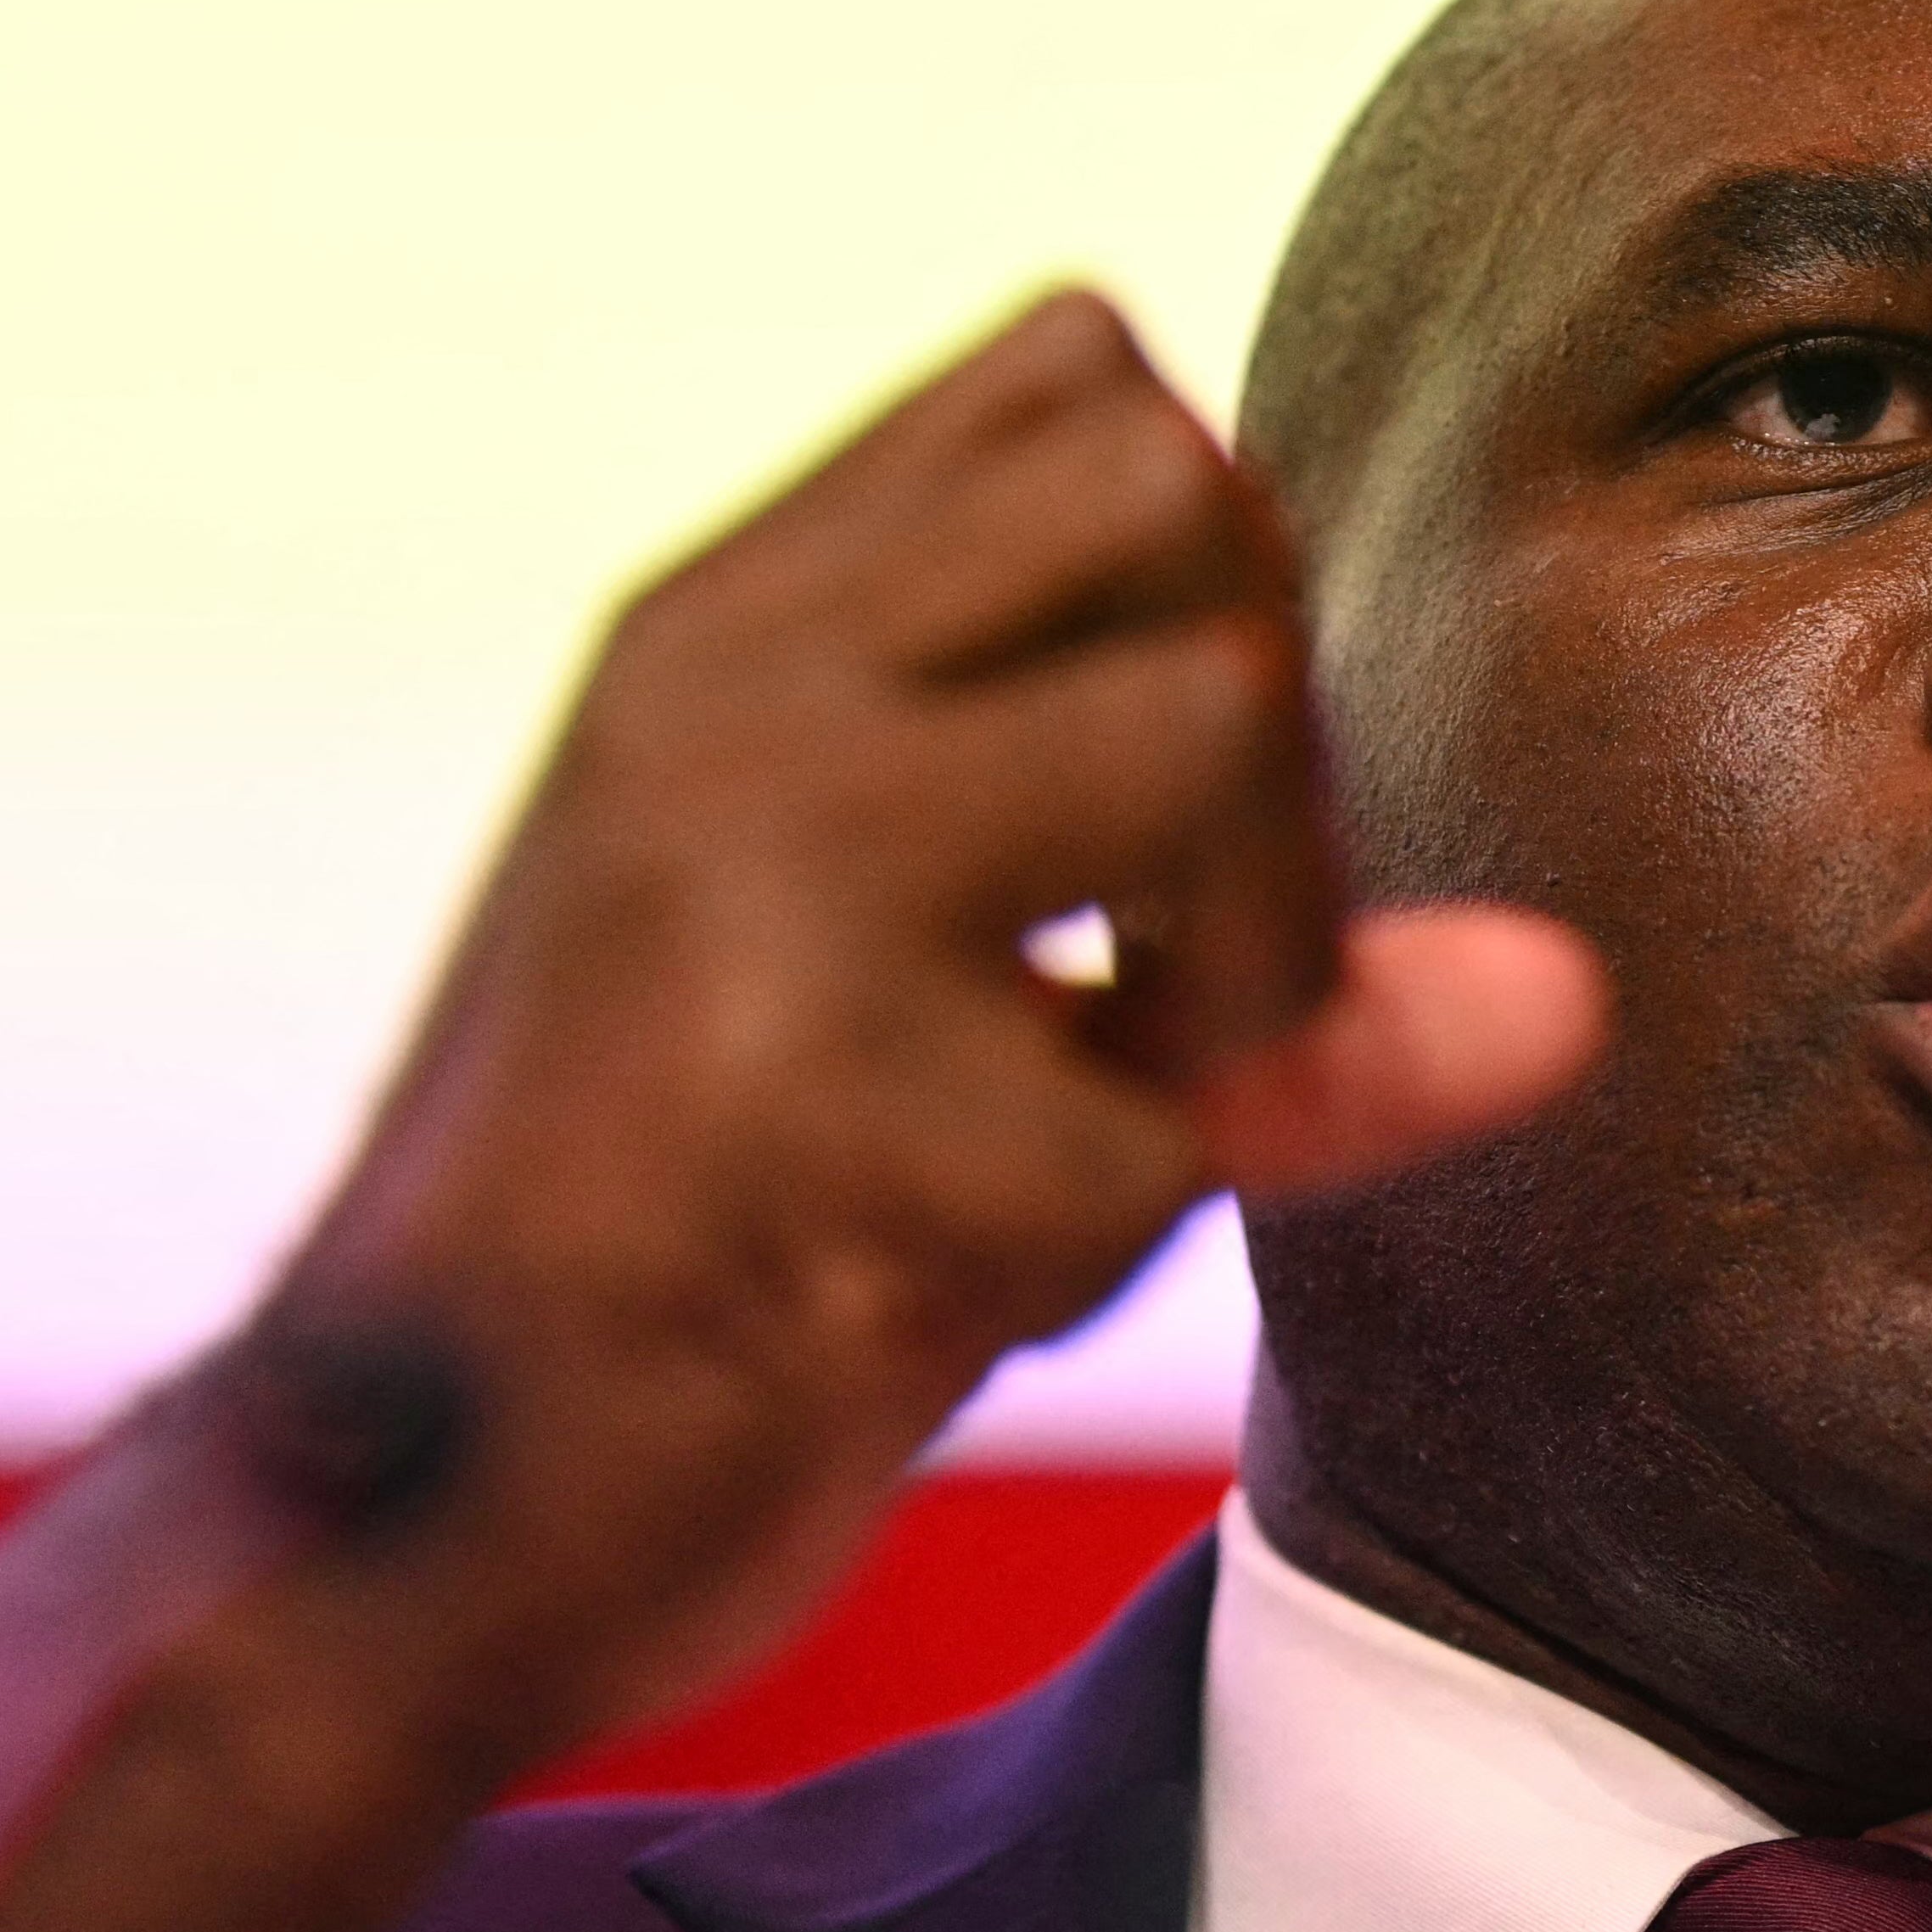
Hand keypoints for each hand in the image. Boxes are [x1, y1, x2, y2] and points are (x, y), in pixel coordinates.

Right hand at [0, 294, 1598, 1931]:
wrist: (367, 1550)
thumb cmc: (670, 1282)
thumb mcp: (943, 1052)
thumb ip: (1218, 966)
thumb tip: (1564, 997)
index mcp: (725, 638)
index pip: (1082, 382)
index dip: (1215, 596)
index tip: (1144, 842)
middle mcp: (723, 697)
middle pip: (1184, 485)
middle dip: (1268, 757)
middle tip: (1170, 996)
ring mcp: (751, 878)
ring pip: (1212, 724)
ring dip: (1229, 983)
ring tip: (1061, 1141)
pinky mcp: (815, 1106)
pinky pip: (1158, 1129)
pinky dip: (1094, 1254)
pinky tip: (902, 1300)